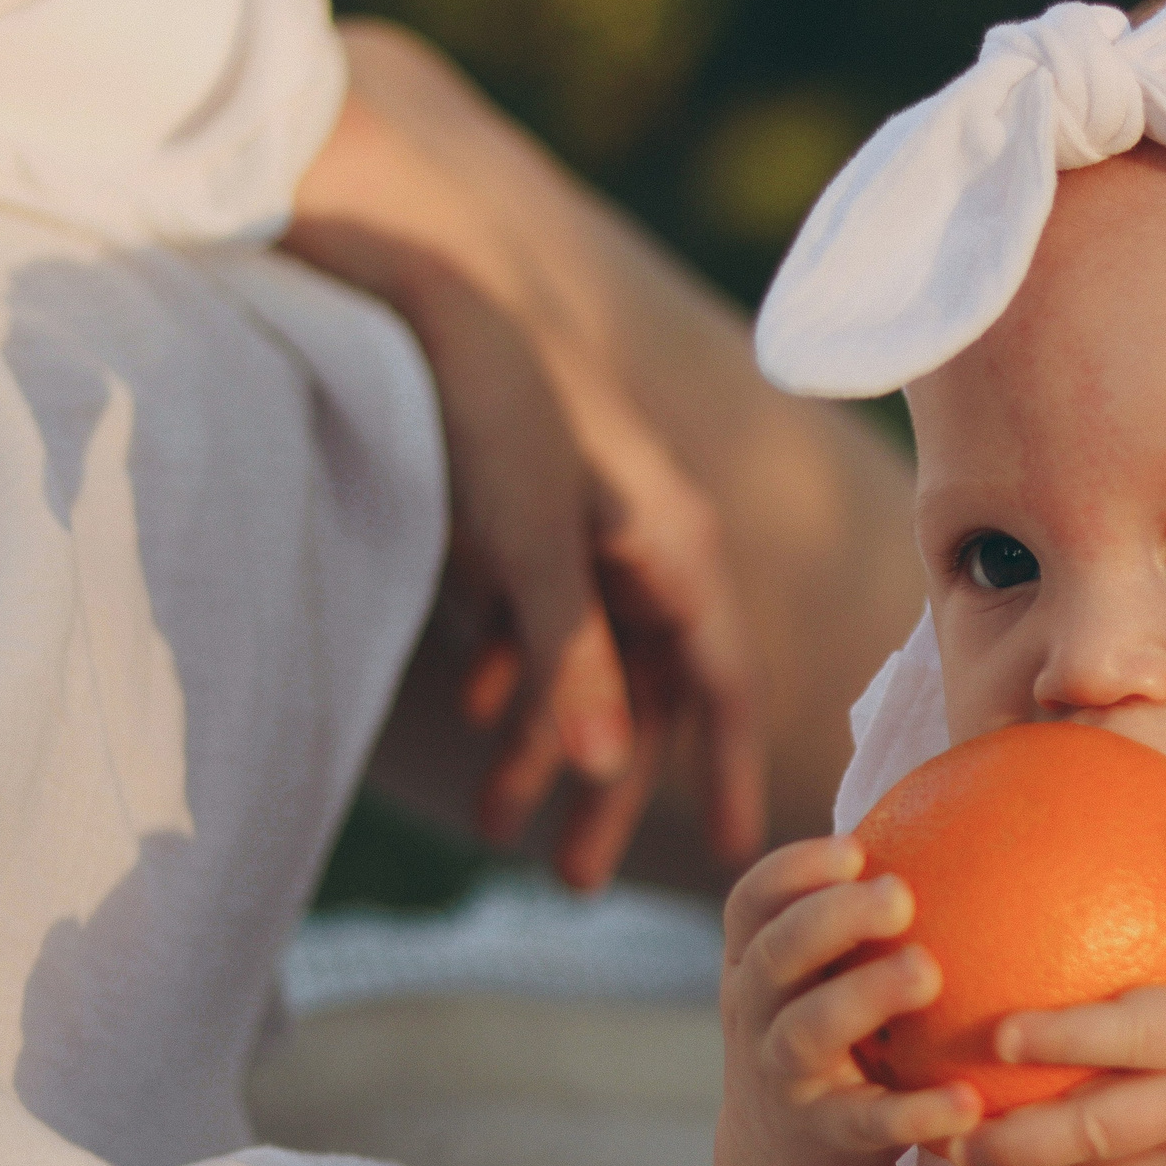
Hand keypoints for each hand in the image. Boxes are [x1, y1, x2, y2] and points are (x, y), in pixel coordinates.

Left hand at [285, 24, 767, 888]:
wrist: (424, 279)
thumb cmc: (486, 408)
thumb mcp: (528, 542)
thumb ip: (569, 655)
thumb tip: (607, 767)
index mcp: (674, 550)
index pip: (720, 686)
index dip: (727, 773)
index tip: (742, 857)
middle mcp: (647, 548)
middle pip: (647, 694)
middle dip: (606, 793)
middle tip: (574, 886)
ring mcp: (589, 535)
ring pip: (585, 666)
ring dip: (541, 749)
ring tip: (495, 830)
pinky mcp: (530, 519)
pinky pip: (537, 627)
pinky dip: (509, 682)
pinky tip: (476, 720)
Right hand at [717, 837, 982, 1165]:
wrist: (783, 1156)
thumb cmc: (834, 1026)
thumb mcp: (827, 970)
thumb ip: (871, 911)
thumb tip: (978, 809)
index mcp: (758, 960)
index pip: (752, 902)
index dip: (794, 871)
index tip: (855, 848)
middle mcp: (758, 1012)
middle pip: (774, 956)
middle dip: (829, 920)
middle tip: (899, 895)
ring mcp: (785, 1076)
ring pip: (807, 1031)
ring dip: (864, 996)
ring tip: (928, 972)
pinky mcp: (826, 1135)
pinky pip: (870, 1121)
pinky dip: (916, 1112)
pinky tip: (969, 1100)